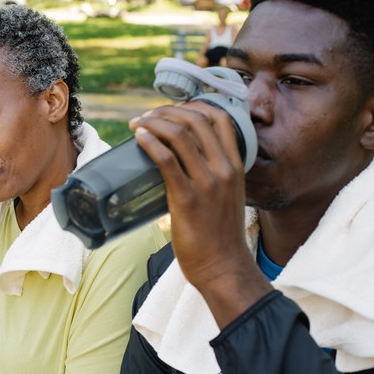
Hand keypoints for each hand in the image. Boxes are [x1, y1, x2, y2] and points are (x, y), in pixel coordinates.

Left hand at [131, 101, 269, 325]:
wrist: (223, 267)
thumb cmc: (221, 236)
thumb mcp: (227, 197)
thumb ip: (213, 177)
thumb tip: (182, 165)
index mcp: (236, 166)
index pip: (220, 118)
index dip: (195, 106)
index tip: (173, 110)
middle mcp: (224, 169)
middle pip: (196, 120)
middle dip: (167, 111)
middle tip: (147, 117)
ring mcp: (207, 183)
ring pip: (179, 135)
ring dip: (154, 123)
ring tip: (137, 125)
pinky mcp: (187, 198)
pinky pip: (166, 160)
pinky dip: (150, 143)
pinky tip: (138, 138)